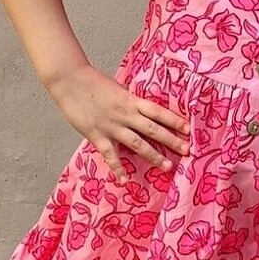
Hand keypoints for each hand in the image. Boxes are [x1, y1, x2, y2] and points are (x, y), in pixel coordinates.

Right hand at [49, 65, 188, 182]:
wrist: (69, 79)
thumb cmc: (92, 81)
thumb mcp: (117, 88)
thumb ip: (129, 101)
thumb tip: (140, 109)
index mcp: (131, 100)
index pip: (158, 111)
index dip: (174, 120)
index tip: (189, 128)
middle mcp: (125, 114)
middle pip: (153, 129)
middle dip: (171, 141)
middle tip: (187, 150)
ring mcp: (111, 126)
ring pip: (137, 143)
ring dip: (153, 156)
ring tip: (167, 166)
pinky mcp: (97, 135)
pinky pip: (110, 155)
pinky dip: (117, 169)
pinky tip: (124, 180)